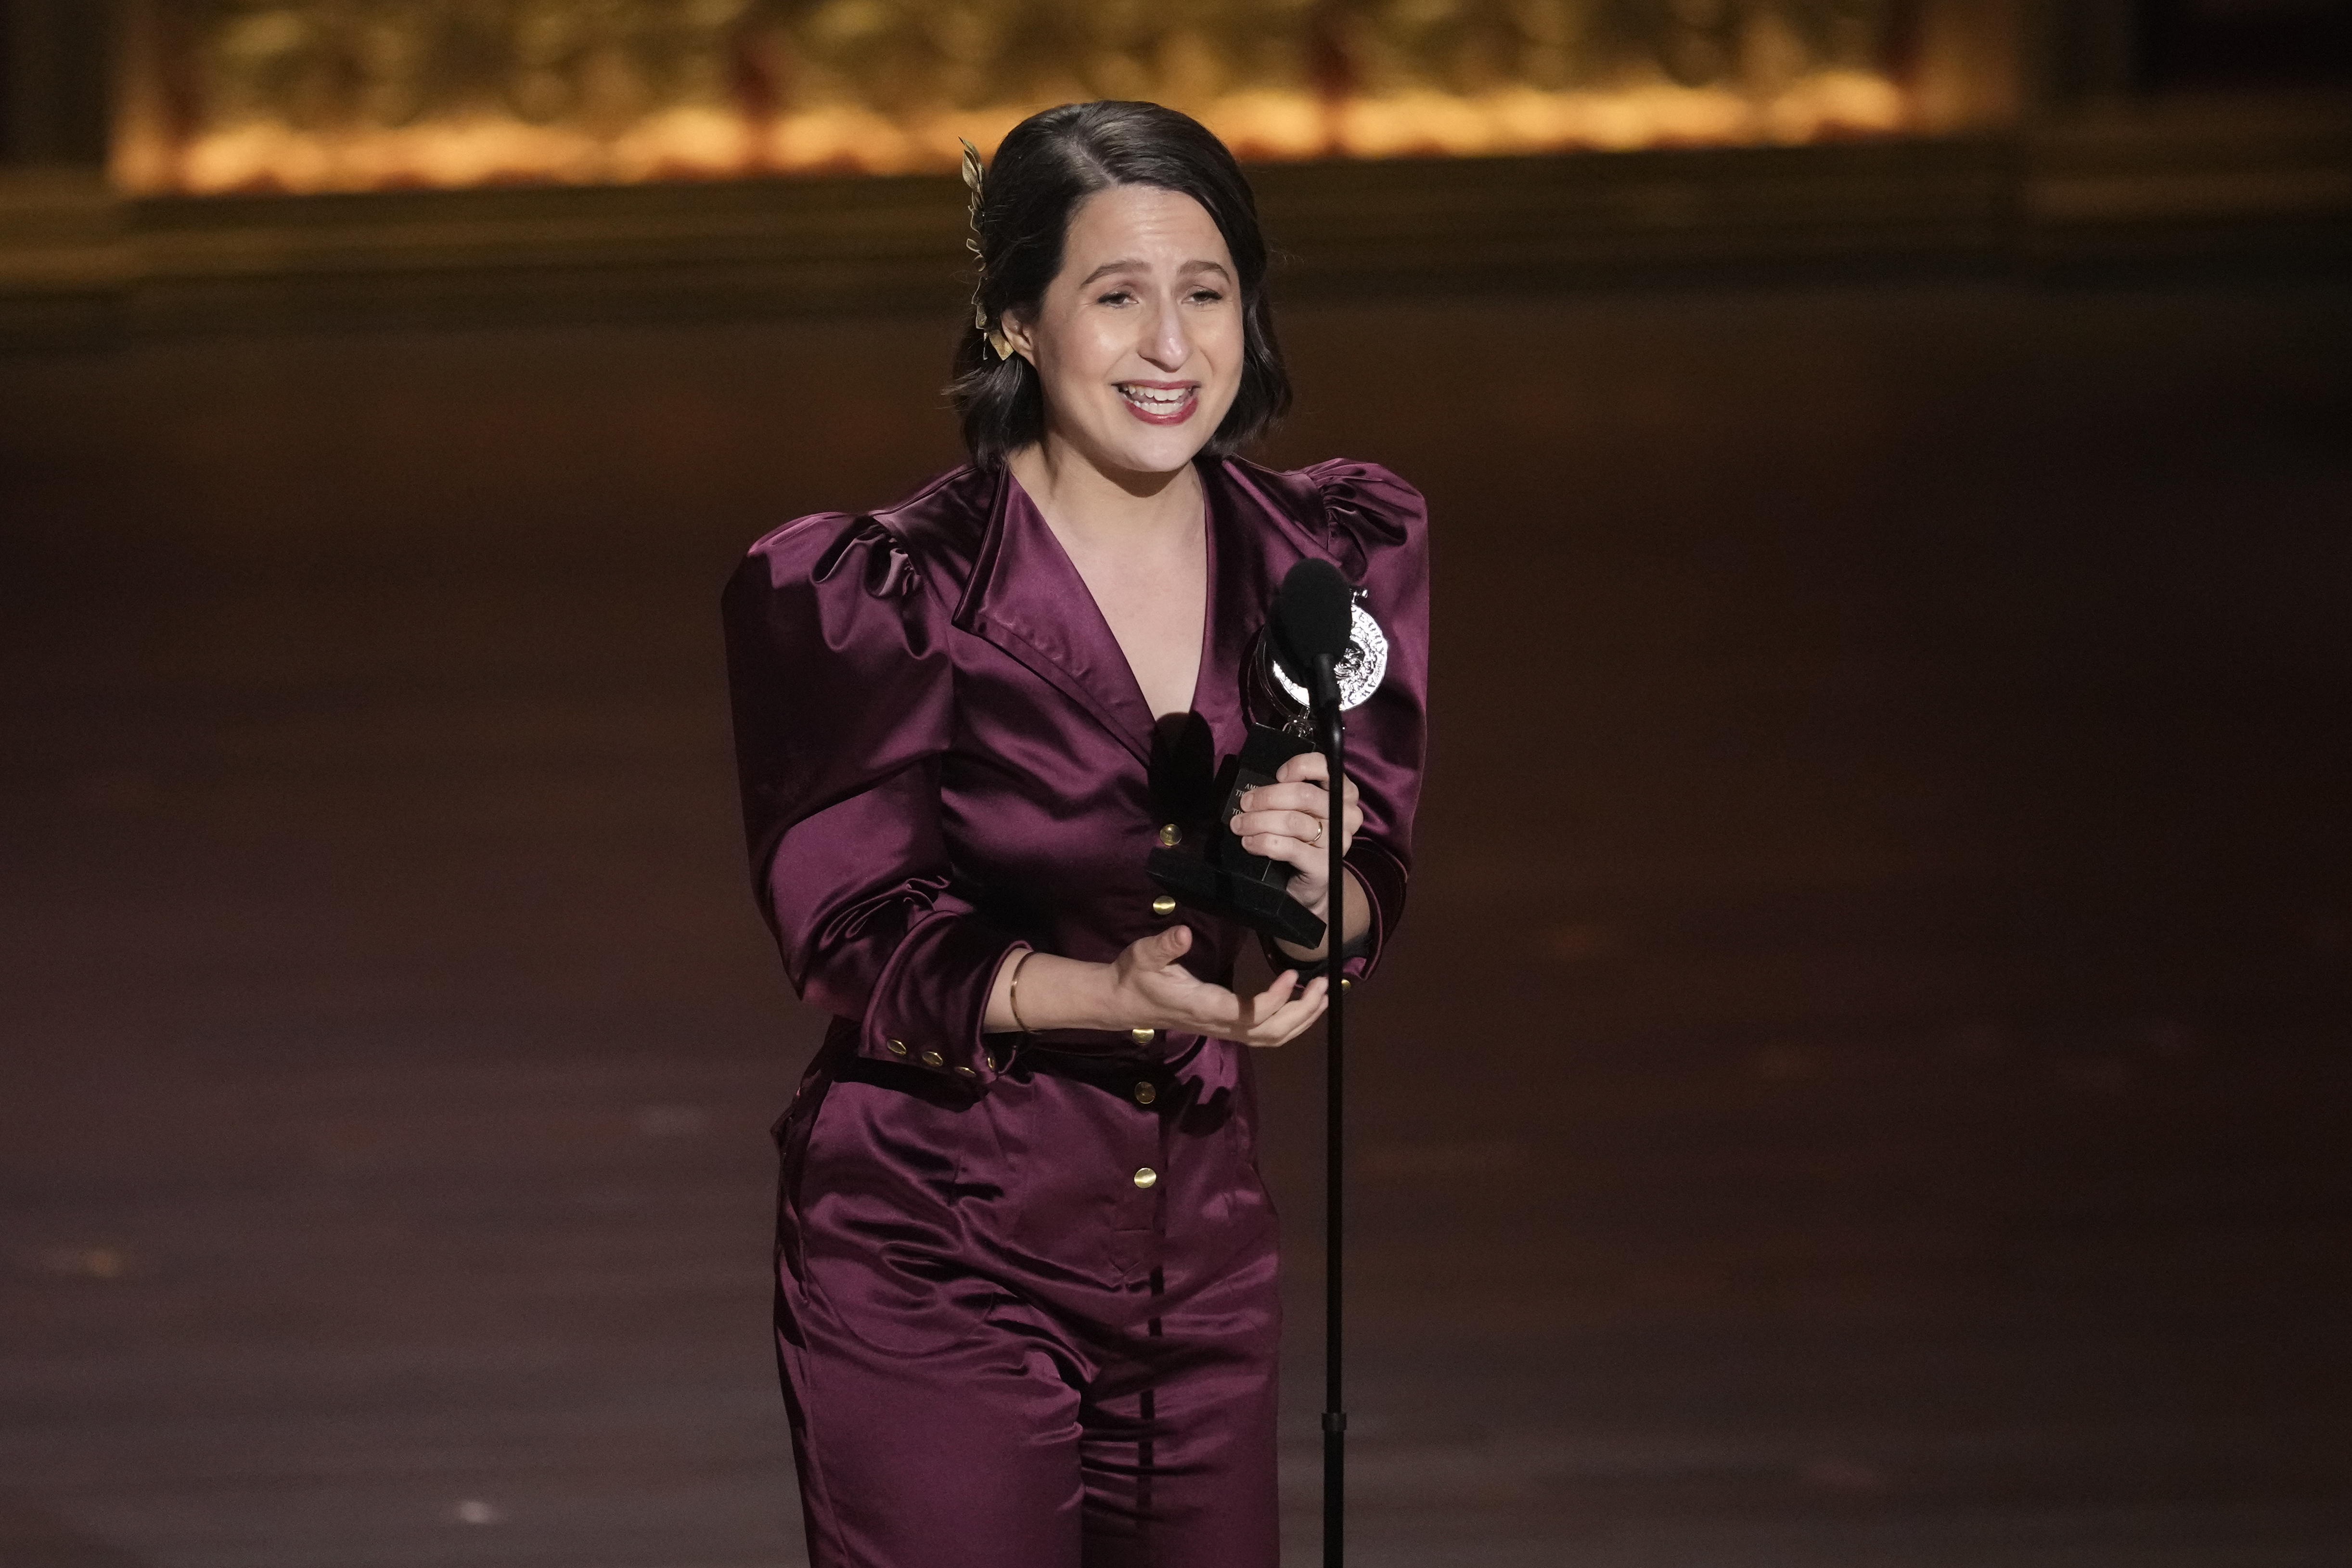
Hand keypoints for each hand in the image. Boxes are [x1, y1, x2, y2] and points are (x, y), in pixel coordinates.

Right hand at [1109, 925, 1327, 1046]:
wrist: (1122, 1002)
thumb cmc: (1135, 976)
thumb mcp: (1144, 955)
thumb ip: (1164, 945)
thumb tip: (1182, 933)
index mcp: (1205, 1008)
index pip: (1250, 1014)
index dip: (1276, 998)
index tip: (1293, 973)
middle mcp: (1219, 1024)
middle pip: (1270, 1033)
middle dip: (1302, 1013)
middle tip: (1324, 986)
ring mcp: (1222, 1029)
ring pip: (1270, 1038)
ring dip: (1300, 1020)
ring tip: (1322, 995)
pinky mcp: (1224, 1025)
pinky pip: (1263, 1034)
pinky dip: (1288, 1022)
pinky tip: (1300, 1003)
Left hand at [1229, 750, 1360, 917]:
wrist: (1311, 883)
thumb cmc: (1301, 839)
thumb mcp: (1298, 811)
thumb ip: (1287, 794)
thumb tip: (1254, 790)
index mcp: (1343, 794)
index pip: (1326, 767)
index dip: (1299, 766)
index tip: (1278, 775)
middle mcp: (1347, 815)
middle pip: (1303, 794)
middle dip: (1266, 798)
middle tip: (1245, 804)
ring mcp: (1338, 841)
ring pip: (1292, 821)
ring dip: (1259, 821)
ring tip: (1240, 825)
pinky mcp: (1324, 865)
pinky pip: (1288, 847)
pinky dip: (1263, 842)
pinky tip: (1250, 843)